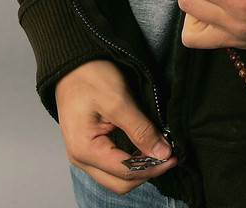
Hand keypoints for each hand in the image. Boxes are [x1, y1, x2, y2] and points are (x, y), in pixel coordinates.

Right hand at [54, 59, 176, 193]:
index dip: (153, 167)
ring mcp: (84, 155)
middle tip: (169, 155)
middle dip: (147, 172)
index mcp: (84, 150)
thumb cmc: (90, 76)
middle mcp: (81, 159)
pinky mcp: (90, 147)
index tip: (173, 156)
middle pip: (120, 182)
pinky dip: (131, 160)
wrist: (72, 63)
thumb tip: (162, 153)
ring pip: (116, 177)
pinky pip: (112, 164)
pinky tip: (144, 146)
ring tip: (159, 150)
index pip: (125, 172)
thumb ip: (141, 130)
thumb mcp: (118, 100)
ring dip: (140, 168)